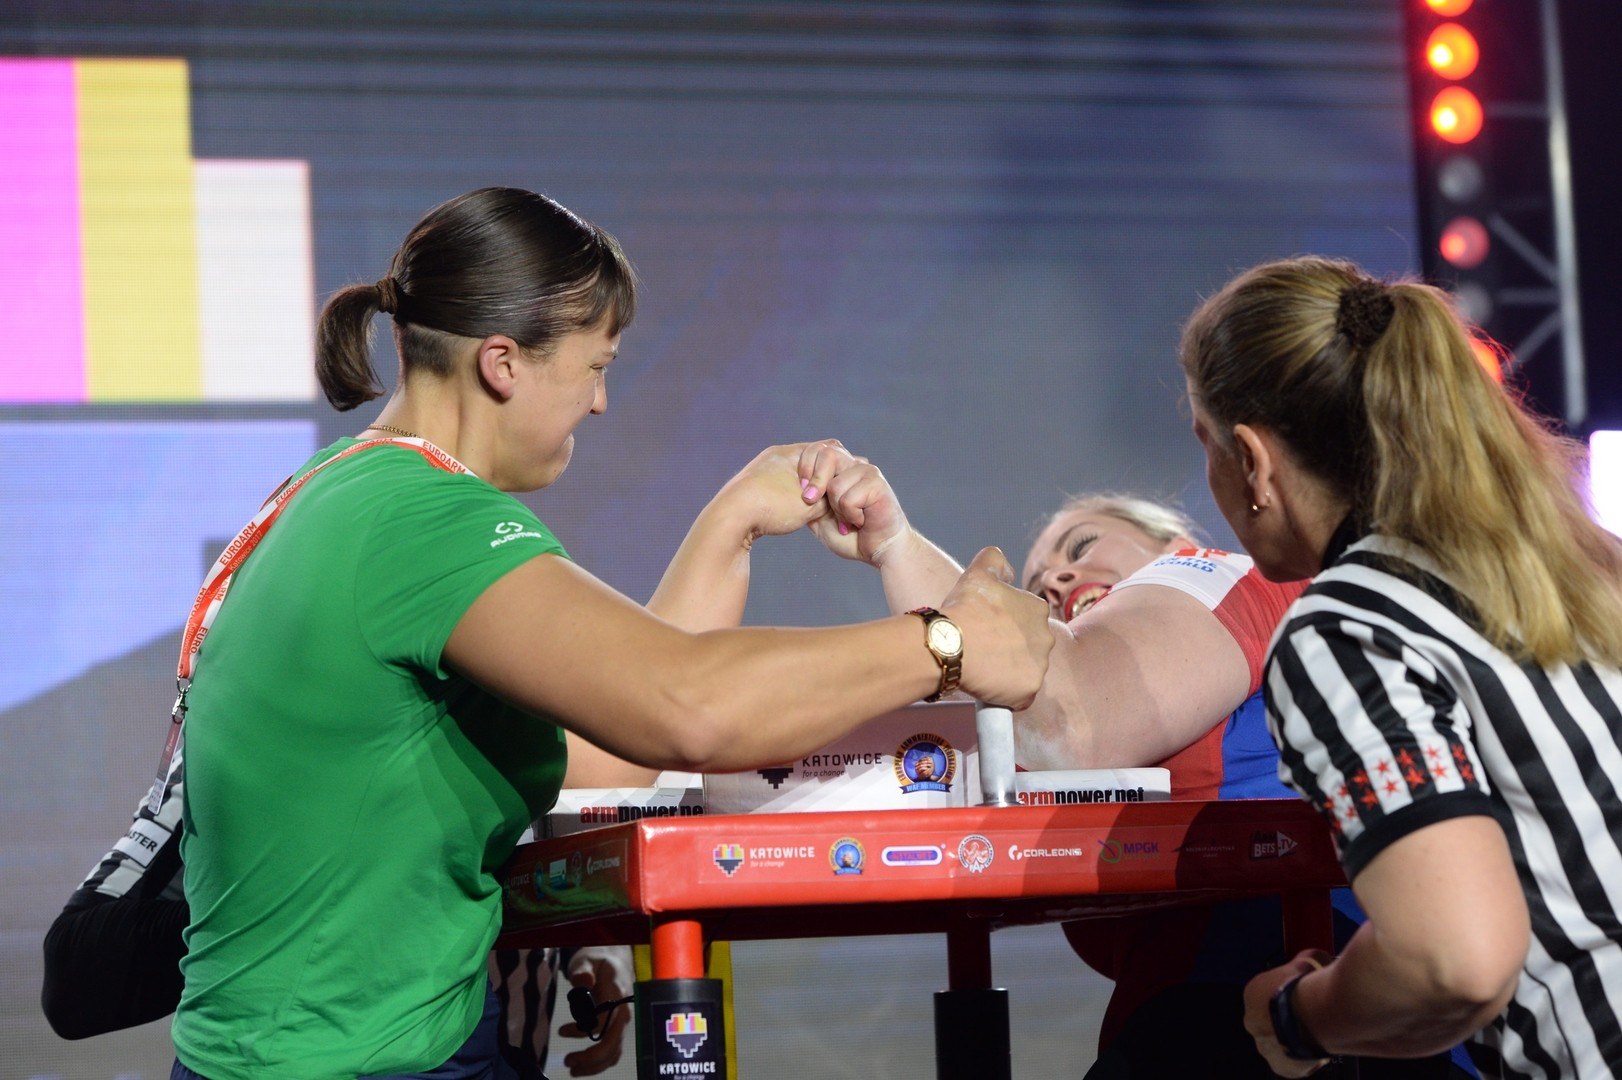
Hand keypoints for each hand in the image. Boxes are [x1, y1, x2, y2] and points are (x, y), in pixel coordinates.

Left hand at [556, 946, 634, 1075]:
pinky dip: (600, 1062)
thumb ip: (583, 970)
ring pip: (614, 1051)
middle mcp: (624, 1011)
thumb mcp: (587, 960)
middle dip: (591, 1057)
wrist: (615, 960)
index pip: (605, 1020)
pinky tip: (584, 1064)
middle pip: (613, 1043)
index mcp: (617, 994)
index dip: (583, 1030)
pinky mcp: (619, 1028)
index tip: (562, 1031)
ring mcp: (623, 1022)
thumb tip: (584, 981)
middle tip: (568, 1062)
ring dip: (595, 1065)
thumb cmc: (598, 961)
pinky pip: (613, 1050)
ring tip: (573, 1068)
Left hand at [712, 443, 836, 543]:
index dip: (837, 473)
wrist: (729, 519)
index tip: (833, 493)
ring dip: (804, 493)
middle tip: (824, 503)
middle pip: (811, 464)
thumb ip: (829, 499)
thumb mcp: (811, 505)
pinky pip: (778, 488)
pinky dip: (787, 499)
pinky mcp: (750, 486)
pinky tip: (785, 515)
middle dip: (822, 483)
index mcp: (790, 452)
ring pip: (793, 478)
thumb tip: (835, 500)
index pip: (827, 451)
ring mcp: (760, 470)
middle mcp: (774, 456)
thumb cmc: (771, 507)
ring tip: (805, 512)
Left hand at [796, 440, 911, 564]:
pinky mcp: (877, 483)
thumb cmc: (851, 536)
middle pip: (826, 453)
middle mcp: (853, 464)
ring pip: (834, 484)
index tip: (803, 494)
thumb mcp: (819, 519)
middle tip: (811, 501)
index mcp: (839, 468)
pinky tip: (861, 521)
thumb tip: (790, 487)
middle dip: (814, 481)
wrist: (879, 550)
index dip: (804, 467)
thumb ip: (807, 502)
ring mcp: (866, 472)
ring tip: (849, 519)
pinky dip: (850, 517)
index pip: (816, 450)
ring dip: (837, 510)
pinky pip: (848, 499)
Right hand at [939, 547, 1052, 708]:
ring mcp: (1039, 665)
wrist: (950, 644)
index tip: (987, 630)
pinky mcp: (1029, 690)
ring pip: (1025, 671)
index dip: (1005, 626)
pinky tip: (988, 686)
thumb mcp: (978, 572)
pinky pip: (1020, 696)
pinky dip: (1007, 694)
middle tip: (983, 650)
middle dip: (1010, 649)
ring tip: (982, 669)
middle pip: (1029, 646)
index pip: (1026, 620)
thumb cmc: (963, 608)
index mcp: (1037, 608)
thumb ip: (995, 560)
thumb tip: (1006, 567)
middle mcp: (1046, 636)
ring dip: (1009, 671)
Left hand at [1243, 950, 1333, 1077]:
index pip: (1268, 994)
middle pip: (1272, 1020)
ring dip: (1297, 1038)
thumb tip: (1314, 955)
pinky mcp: (1281, 1065)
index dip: (1289, 994)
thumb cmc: (1308, 986)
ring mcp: (1265, 1046)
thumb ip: (1306, 960)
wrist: (1314, 1013)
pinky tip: (1319, 1048)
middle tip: (1313, 1016)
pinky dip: (1305, 1058)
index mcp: (1252, 993)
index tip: (1305, 995)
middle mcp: (1253, 1021)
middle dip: (1290, 1018)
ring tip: (1319, 1032)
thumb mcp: (1307, 961)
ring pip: (1282, 1043)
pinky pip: (1293, 1063)